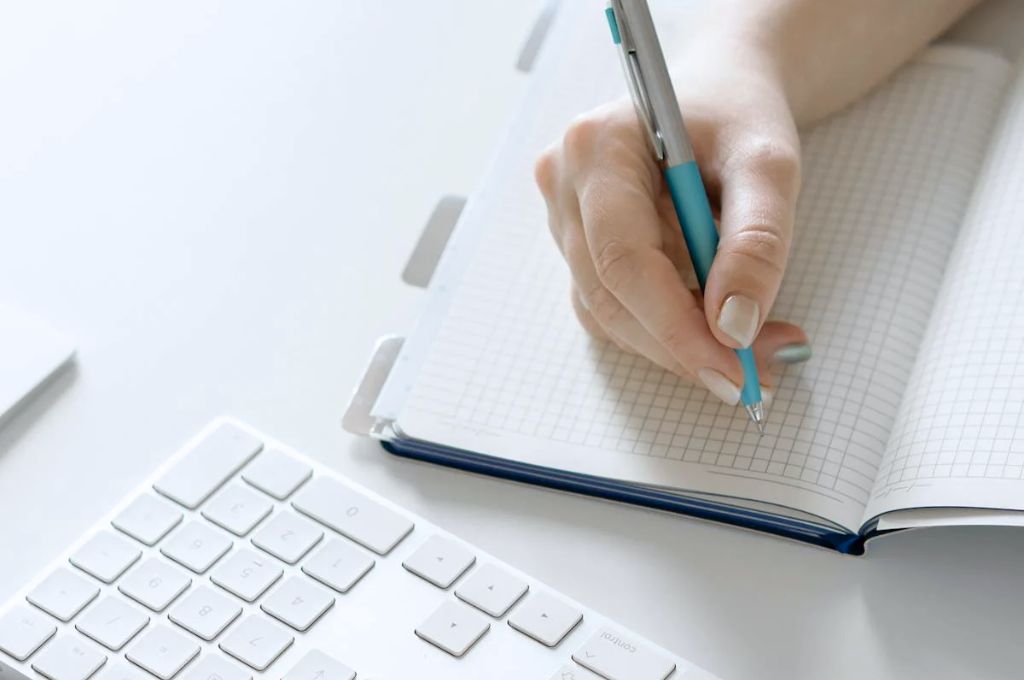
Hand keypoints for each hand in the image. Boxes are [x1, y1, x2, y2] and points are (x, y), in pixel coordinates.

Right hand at [535, 54, 809, 405]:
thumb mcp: (769, 163)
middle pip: (610, 294)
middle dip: (684, 344)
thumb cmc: (738, 117)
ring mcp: (563, 218)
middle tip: (756, 373)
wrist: (718, 98)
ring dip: (677, 344)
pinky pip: (614, 309)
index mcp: (596, 147)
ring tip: (755, 348)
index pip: (621, 258)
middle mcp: (563, 184)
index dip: (673, 325)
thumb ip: (757, 240)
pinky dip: (665, 331)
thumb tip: (733, 326)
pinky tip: (715, 325)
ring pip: (609, 312)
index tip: (731, 369)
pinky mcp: (578, 247)